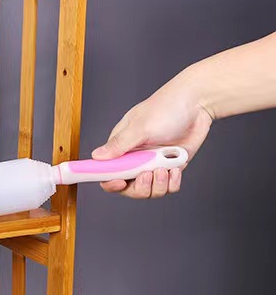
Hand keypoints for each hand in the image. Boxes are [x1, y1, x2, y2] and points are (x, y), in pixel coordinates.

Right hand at [92, 77, 212, 198]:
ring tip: (164, 169)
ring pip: (150, 190)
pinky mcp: (171, 166)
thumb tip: (96, 156)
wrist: (197, 104)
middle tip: (147, 175)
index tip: (118, 182)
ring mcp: (154, 163)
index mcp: (122, 146)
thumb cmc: (166, 108)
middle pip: (130, 187)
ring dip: (158, 185)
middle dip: (139, 187)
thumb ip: (119, 145)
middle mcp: (136, 157)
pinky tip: (175, 168)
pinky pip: (169, 186)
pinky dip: (172, 182)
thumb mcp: (140, 127)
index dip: (110, 181)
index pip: (108, 170)